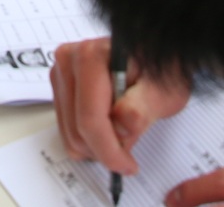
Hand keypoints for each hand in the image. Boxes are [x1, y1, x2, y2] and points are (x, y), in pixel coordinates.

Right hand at [50, 37, 191, 173]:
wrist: (149, 60)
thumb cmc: (158, 73)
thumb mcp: (162, 92)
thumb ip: (143, 108)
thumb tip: (122, 125)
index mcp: (91, 56)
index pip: (90, 118)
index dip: (109, 151)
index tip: (127, 166)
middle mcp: (69, 61)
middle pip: (77, 129)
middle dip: (105, 150)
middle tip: (129, 151)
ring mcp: (61, 74)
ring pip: (70, 134)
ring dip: (96, 146)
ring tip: (121, 131)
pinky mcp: (60, 87)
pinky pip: (67, 130)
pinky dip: (88, 139)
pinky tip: (109, 126)